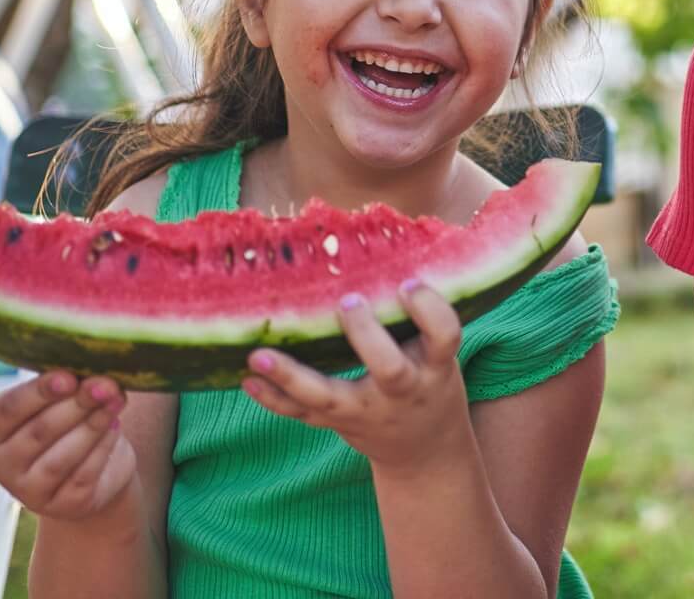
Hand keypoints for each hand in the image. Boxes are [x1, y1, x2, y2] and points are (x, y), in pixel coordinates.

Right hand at [0, 371, 136, 522]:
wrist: (96, 471)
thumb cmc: (70, 424)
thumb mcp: (59, 403)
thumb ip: (65, 387)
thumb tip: (92, 376)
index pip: (8, 410)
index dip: (38, 392)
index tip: (69, 377)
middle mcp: (4, 466)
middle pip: (39, 432)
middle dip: (76, 405)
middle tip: (106, 385)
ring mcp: (30, 492)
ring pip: (60, 458)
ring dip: (92, 426)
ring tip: (116, 401)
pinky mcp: (63, 506)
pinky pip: (83, 476)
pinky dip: (102, 448)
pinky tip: (115, 426)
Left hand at [242, 283, 470, 472]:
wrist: (425, 447)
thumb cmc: (430, 379)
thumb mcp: (438, 352)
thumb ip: (416, 318)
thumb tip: (383, 247)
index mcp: (435, 366)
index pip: (444, 337)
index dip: (429, 310)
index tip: (408, 283)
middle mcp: (403, 390)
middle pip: (389, 369)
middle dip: (366, 336)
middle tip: (348, 302)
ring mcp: (368, 411)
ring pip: (329, 397)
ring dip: (292, 376)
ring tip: (258, 356)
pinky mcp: (339, 423)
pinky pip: (303, 414)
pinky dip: (274, 398)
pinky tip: (248, 379)